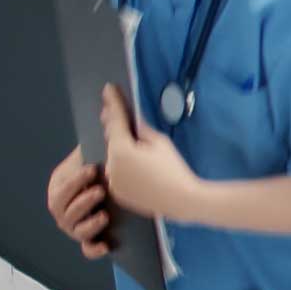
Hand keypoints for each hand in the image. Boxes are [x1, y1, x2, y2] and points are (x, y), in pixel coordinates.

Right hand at [47, 144, 112, 257]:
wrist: (120, 183)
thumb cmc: (105, 167)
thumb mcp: (99, 152)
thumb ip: (99, 137)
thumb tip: (106, 109)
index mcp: (60, 186)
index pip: (60, 187)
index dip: (75, 181)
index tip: (93, 170)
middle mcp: (63, 209)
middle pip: (63, 211)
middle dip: (81, 201)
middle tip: (100, 191)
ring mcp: (75, 226)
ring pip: (75, 231)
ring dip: (88, 224)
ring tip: (105, 216)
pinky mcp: (90, 240)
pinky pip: (88, 250)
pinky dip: (94, 249)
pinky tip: (106, 245)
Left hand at [96, 86, 198, 219]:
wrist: (182, 201)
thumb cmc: (174, 169)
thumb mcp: (160, 142)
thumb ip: (142, 129)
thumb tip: (132, 123)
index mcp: (121, 149)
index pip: (115, 120)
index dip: (112, 102)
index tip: (108, 88)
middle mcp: (111, 165)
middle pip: (111, 139)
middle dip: (112, 124)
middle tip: (110, 108)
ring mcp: (112, 181)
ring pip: (113, 157)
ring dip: (117, 147)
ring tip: (127, 139)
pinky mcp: (117, 193)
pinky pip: (116, 172)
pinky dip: (120, 164)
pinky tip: (131, 161)